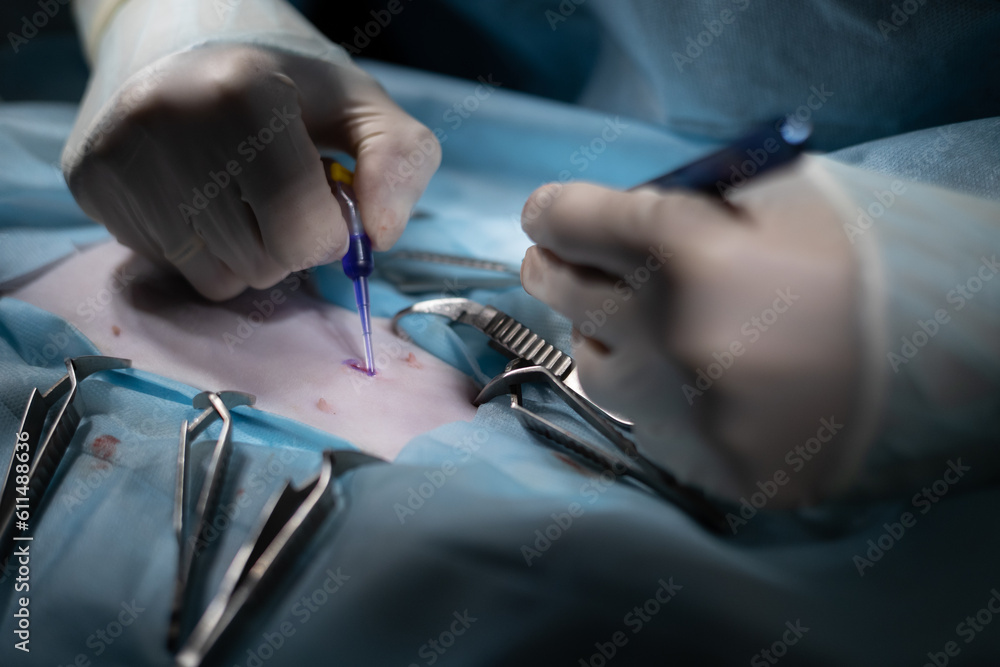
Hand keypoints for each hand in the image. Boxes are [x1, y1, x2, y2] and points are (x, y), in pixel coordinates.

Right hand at [64, 3, 438, 299]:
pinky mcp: (88, 180)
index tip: (321, 197)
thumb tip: (380, 234)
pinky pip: (171, 270)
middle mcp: (168, 118)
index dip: (328, 232)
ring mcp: (119, 152)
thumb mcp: (362, 108)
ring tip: (237, 194)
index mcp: (245, 92)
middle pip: (262, 264)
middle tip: (276, 194)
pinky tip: (197, 197)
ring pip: (216, 280)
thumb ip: (401, 162)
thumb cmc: (288, 87)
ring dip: (245, 254)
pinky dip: (199, 251)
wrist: (186, 42)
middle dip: (288, 246)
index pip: (302, 232)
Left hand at [520, 163, 863, 504]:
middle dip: (554, 261)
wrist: (934, 380)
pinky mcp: (687, 454)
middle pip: (553, 284)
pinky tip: (689, 375)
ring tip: (643, 321)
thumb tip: (629, 212)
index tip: (550, 212)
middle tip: (564, 256)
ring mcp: (667, 402)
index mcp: (681, 251)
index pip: (567, 218)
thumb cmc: (867, 273)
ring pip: (587, 353)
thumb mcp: (790, 199)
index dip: (552, 209)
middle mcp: (656, 331)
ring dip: (601, 329)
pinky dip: (646, 384)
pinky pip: (633, 409)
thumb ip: (699, 198)